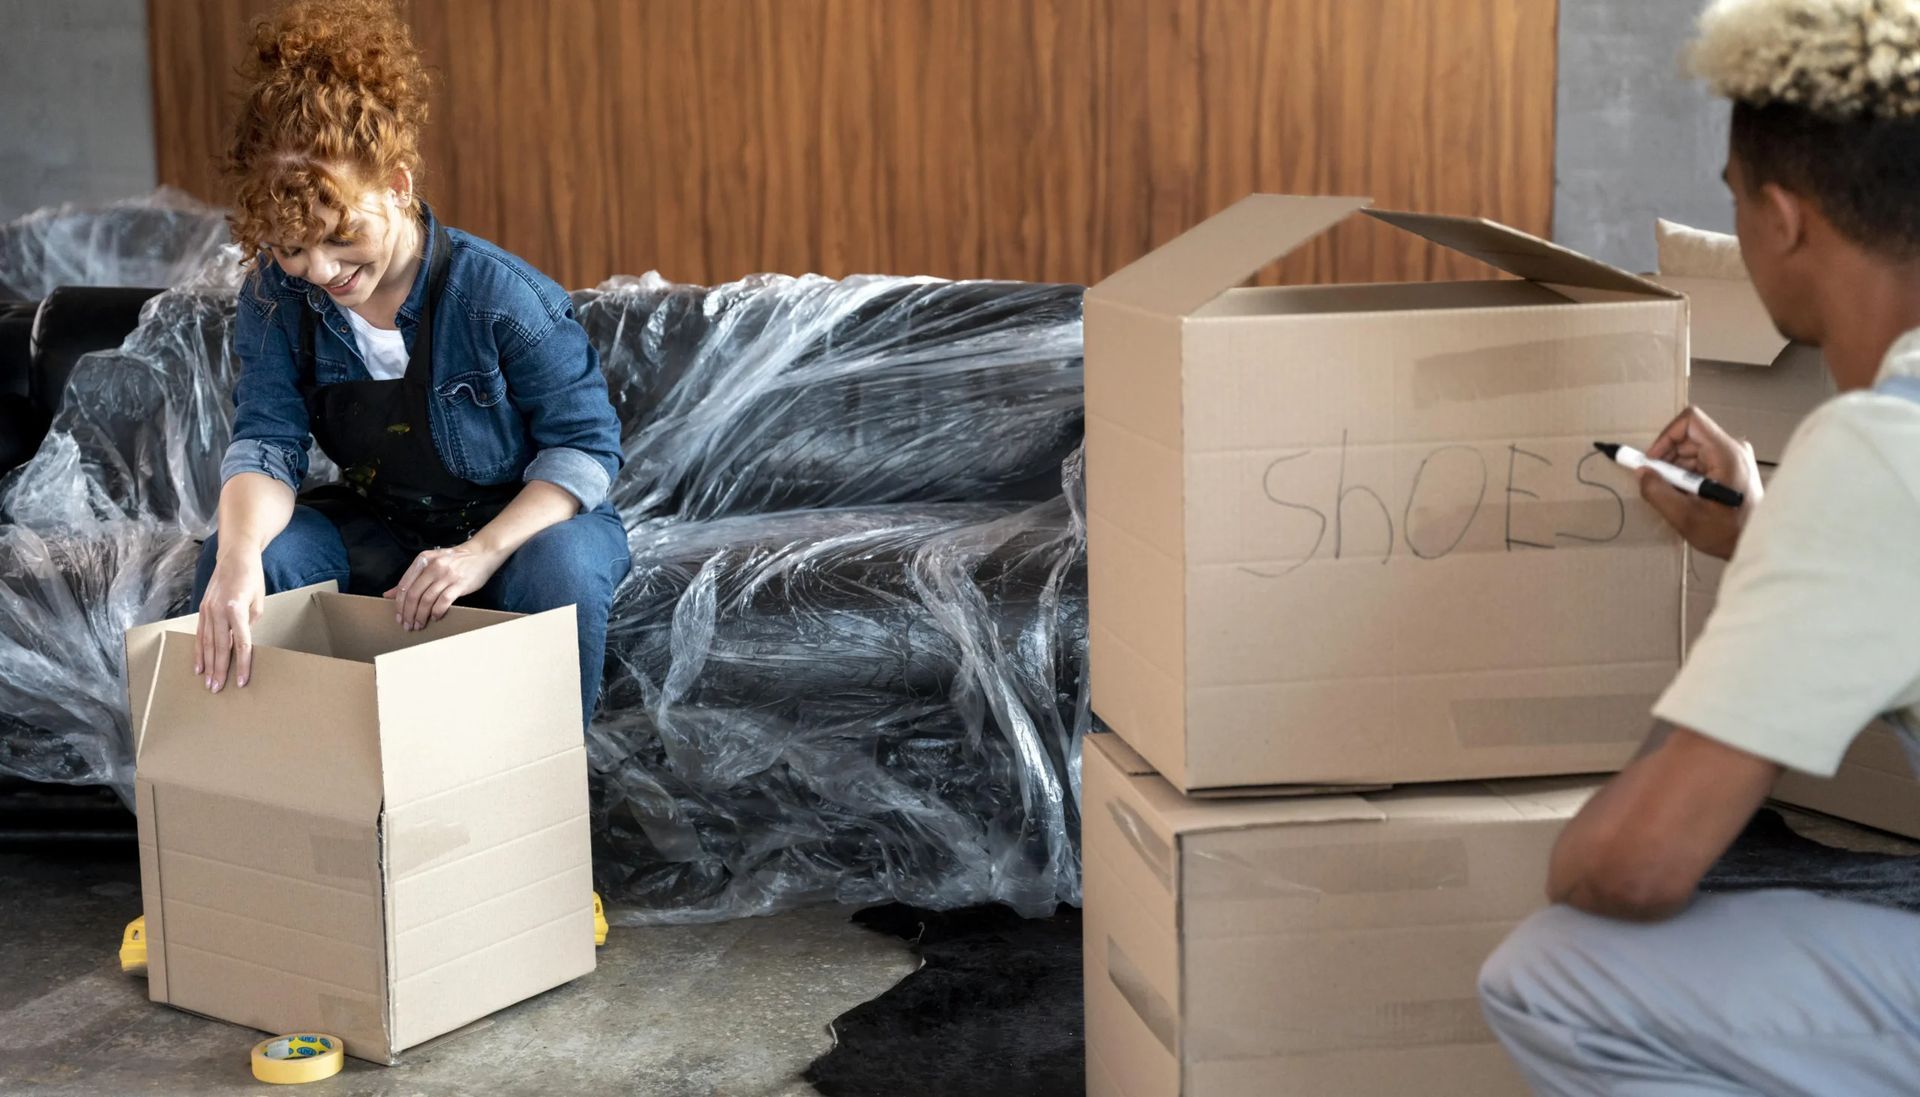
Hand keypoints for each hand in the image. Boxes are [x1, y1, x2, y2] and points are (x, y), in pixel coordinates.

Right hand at [196, 550, 265, 691]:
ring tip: (208, 682)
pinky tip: (198, 665)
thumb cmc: (251, 578)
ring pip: (206, 643)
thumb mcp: (259, 602)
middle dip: (219, 670)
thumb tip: (242, 642)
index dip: (242, 664)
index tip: (242, 681)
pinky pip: (199, 634)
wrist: (235, 556)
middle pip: (220, 647)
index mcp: (236, 609)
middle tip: (218, 689)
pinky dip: (198, 651)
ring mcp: (207, 610)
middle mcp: (218, 611)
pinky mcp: (202, 609)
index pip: (241, 643)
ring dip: (207, 664)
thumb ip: (250, 623)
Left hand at [384, 541, 508, 630]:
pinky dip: (437, 612)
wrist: (481, 553)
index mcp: (422, 560)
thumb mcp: (430, 563)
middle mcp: (433, 566)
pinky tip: (435, 617)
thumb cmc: (454, 560)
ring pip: (427, 600)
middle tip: (408, 625)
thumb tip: (388, 594)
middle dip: (408, 613)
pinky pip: (443, 601)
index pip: (404, 585)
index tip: (399, 617)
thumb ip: (410, 578)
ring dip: (421, 616)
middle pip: (414, 594)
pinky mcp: (459, 584)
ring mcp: (446, 575)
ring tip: (419, 625)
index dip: (399, 604)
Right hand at [1639, 405, 1763, 560]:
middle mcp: (1733, 449)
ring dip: (1676, 470)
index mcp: (1726, 454)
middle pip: (1688, 436)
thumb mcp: (1685, 517)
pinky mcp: (1733, 466)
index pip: (1690, 421)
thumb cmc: (1728, 533)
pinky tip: (1688, 496)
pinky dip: (1686, 475)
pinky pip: (1701, 460)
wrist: (1761, 544)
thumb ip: (1657, 492)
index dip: (1666, 436)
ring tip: (1677, 495)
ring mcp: (1735, 456)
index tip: (1653, 461)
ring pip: (1692, 449)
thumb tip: (1642, 472)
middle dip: (1667, 458)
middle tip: (1658, 483)